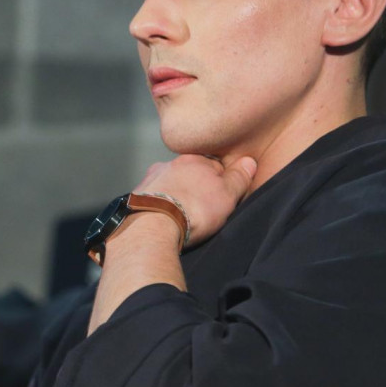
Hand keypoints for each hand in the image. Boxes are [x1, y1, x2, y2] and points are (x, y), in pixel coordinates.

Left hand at [133, 153, 256, 246]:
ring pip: (170, 186)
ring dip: (175, 197)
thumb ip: (239, 178)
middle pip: (190, 175)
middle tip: (202, 210)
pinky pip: (153, 200)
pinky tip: (163, 219)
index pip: (214, 166)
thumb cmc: (195, 210)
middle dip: (196, 188)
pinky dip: (159, 207)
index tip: (222, 198)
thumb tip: (249, 161)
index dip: (221, 182)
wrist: (153, 227)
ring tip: (181, 217)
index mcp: (193, 159)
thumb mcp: (227, 195)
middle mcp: (169, 164)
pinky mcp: (136, 197)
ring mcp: (150, 180)